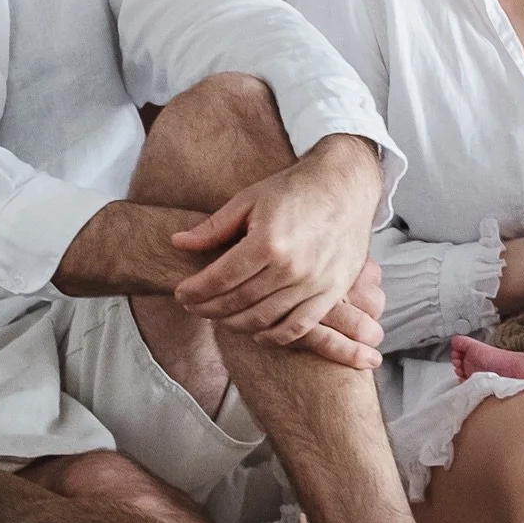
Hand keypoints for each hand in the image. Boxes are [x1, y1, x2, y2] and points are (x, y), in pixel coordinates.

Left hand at [169, 137, 380, 358]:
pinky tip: (256, 331)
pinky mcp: (331, 293)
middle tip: (193, 306)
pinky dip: (273, 336)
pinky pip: (298, 328)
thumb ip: (214, 226)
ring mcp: (314, 284)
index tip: (181, 293)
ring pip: (263, 319)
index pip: (220, 279)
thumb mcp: (249, 199)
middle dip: (208, 308)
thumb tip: (177, 242)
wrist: (346, 187)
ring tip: (218, 316)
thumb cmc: (296, 189)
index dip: (195, 291)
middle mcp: (291, 267)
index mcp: (268, 241)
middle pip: (238, 302)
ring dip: (234, 324)